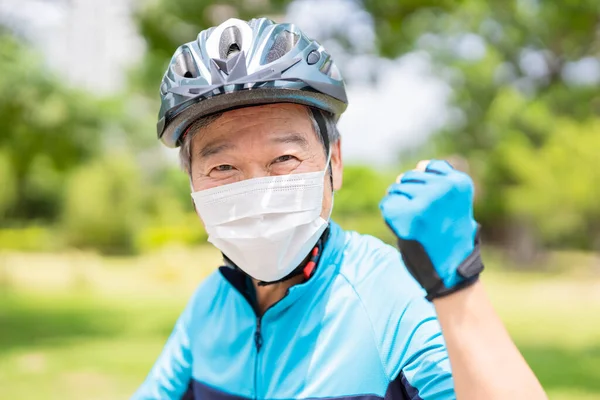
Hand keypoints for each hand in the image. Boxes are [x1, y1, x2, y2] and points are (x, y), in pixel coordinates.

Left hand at [380, 159, 483, 299]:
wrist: (451, 268)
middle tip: (425, 219)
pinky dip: (390, 216)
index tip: (436, 207)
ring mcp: (425, 201)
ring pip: (396, 189)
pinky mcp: (408, 216)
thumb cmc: (449, 233)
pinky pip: (387, 204)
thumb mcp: (453, 201)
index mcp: (459, 182)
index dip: (426, 187)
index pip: (428, 167)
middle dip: (409, 195)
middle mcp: (443, 188)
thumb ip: (439, 179)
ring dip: (399, 205)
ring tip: (417, 224)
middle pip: (408, 177)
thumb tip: (420, 165)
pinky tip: (405, 229)